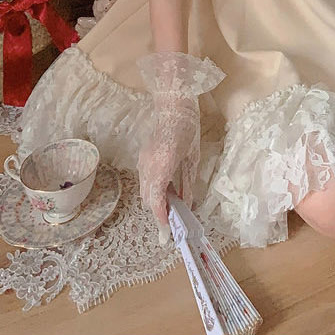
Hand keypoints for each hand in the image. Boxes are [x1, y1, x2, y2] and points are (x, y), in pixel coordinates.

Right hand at [138, 57, 202, 238]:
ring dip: (155, 201)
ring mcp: (142, 162)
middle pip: (147, 198)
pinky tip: (167, 192)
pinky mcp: (142, 158)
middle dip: (159, 212)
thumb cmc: (188, 129)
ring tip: (172, 208)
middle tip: (173, 222)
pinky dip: (153, 190)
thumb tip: (187, 204)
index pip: (156, 200)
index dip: (161, 217)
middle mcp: (147, 166)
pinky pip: (144, 181)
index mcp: (161, 167)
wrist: (173, 106)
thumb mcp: (192, 159)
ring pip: (144, 191)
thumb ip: (187, 183)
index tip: (168, 229)